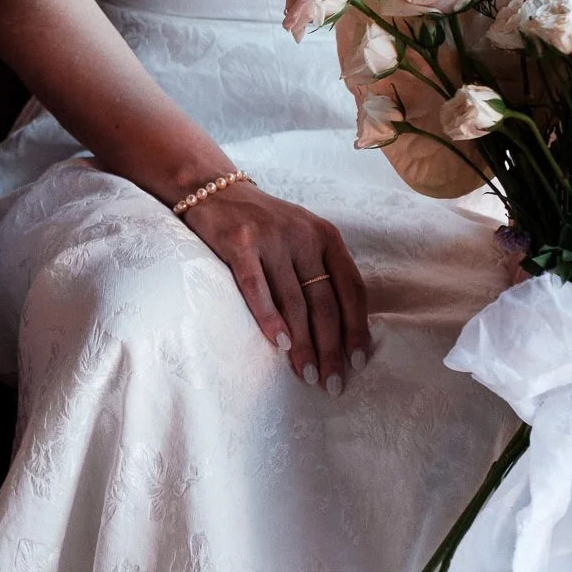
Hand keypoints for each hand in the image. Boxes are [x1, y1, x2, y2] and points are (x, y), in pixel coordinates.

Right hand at [181, 182, 371, 393]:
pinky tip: (278, 344)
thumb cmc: (262, 225)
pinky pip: (256, 288)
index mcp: (326, 236)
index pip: (352, 289)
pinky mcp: (239, 244)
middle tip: (331, 382)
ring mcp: (271, 239)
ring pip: (294, 302)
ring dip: (302, 344)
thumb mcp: (301, 236)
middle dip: (330, 348)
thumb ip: (320, 271)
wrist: (215, 189)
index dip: (356, 328)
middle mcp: (303, 236)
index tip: (357, 362)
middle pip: (324, 302)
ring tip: (307, 374)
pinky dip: (269, 318)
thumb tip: (338, 330)